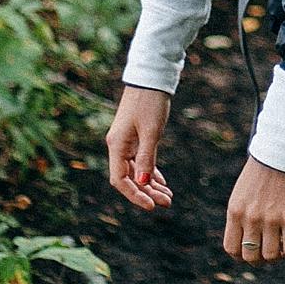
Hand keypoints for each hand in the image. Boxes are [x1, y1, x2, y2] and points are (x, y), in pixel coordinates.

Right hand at [105, 86, 173, 210]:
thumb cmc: (150, 102)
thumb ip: (147, 158)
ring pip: (136, 170)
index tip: (151, 206)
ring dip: (151, 184)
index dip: (134, 195)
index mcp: (117, 145)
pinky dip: (151, 171)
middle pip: (129, 177)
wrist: (151, 77)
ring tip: (168, 197)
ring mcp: (126, 141)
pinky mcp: (135, 136)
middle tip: (167, 203)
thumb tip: (143, 182)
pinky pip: (141, 160)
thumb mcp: (151, 132)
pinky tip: (162, 182)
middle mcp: (118, 145)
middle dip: (147, 192)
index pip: (120, 180)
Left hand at [223, 156, 284, 264]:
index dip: (241, 255)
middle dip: (259, 259)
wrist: (283, 150)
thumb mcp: (242, 192)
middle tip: (268, 252)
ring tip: (280, 249)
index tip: (251, 252)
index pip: (231, 248)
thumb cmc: (264, 169)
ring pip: (270, 256)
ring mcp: (271, 219)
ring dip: (276, 257)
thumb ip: (241, 214)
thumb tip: (247, 237)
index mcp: (235, 211)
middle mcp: (250, 218)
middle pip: (250, 256)